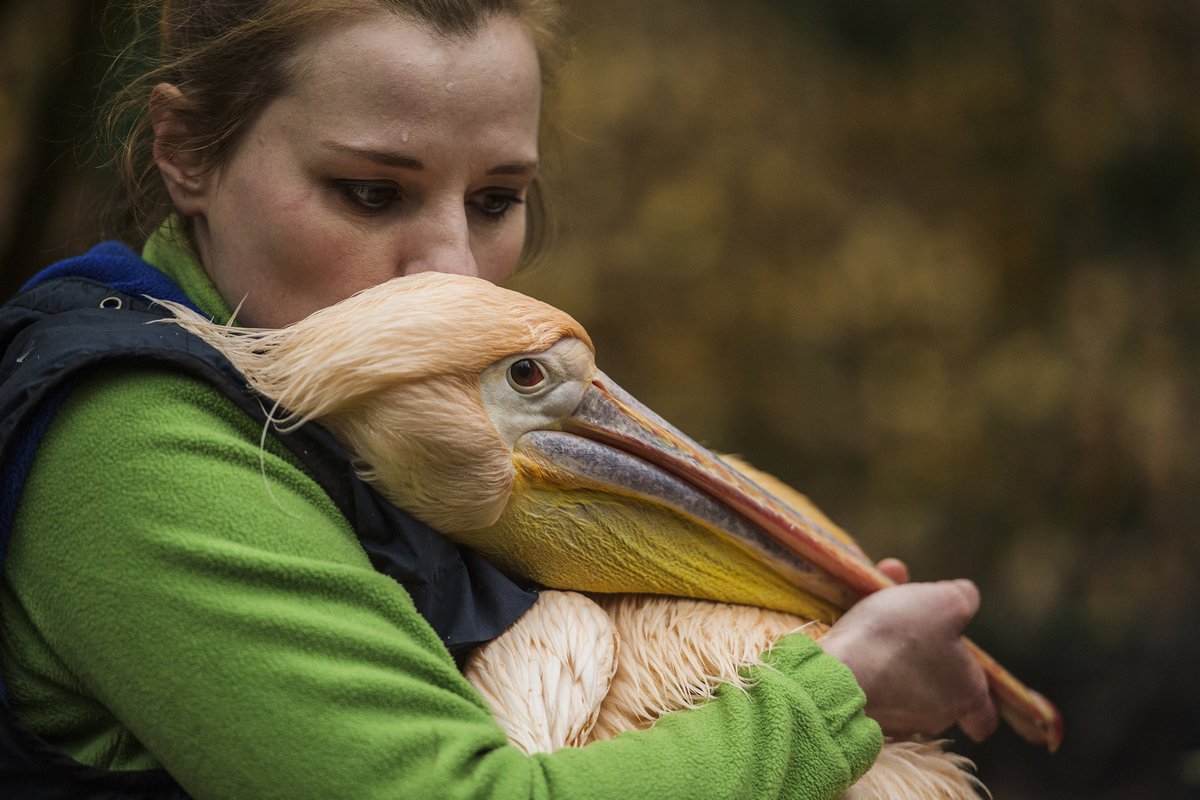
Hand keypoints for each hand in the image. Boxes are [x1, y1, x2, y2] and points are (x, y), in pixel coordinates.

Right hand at [819, 577, 998, 741]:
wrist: (841, 673)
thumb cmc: (901, 639)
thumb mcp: (944, 602)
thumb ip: (963, 598)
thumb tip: (967, 597)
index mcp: (965, 692)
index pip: (984, 717)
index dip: (979, 700)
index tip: (966, 680)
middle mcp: (935, 714)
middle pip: (938, 684)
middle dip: (924, 643)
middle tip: (906, 609)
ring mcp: (897, 719)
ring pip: (901, 676)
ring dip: (891, 639)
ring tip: (871, 599)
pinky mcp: (862, 713)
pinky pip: (871, 678)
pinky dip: (865, 652)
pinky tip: (852, 622)